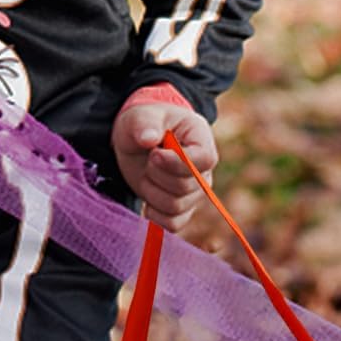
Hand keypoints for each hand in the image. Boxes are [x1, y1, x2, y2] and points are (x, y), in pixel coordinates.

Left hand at [111, 103, 216, 232]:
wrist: (137, 139)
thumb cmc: (144, 123)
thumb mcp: (141, 115)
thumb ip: (144, 124)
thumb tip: (147, 139)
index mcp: (201, 139)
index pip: (204, 160)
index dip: (178, 162)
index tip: (154, 154)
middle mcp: (203, 170)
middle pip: (186, 186)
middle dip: (156, 174)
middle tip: (147, 158)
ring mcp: (195, 192)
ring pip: (176, 206)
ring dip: (151, 192)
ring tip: (146, 173)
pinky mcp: (182, 208)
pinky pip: (172, 224)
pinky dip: (154, 215)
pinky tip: (146, 198)